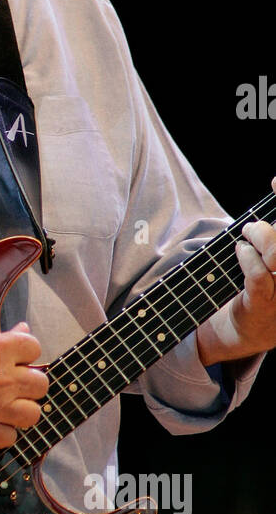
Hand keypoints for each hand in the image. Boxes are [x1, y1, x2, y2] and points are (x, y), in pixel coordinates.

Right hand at [0, 320, 49, 447]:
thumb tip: (20, 330)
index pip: (35, 348)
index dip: (25, 352)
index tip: (15, 357)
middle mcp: (2, 380)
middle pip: (41, 385)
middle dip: (29, 382)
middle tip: (12, 383)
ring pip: (32, 415)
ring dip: (21, 410)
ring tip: (6, 406)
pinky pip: (9, 438)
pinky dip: (2, 432)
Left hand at [196, 175, 275, 365]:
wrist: (246, 332)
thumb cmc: (261, 284)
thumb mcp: (270, 257)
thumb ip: (272, 233)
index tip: (274, 181)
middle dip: (267, 229)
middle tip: (250, 229)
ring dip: (258, 237)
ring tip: (245, 239)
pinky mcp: (266, 306)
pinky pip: (259, 275)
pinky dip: (246, 257)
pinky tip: (241, 252)